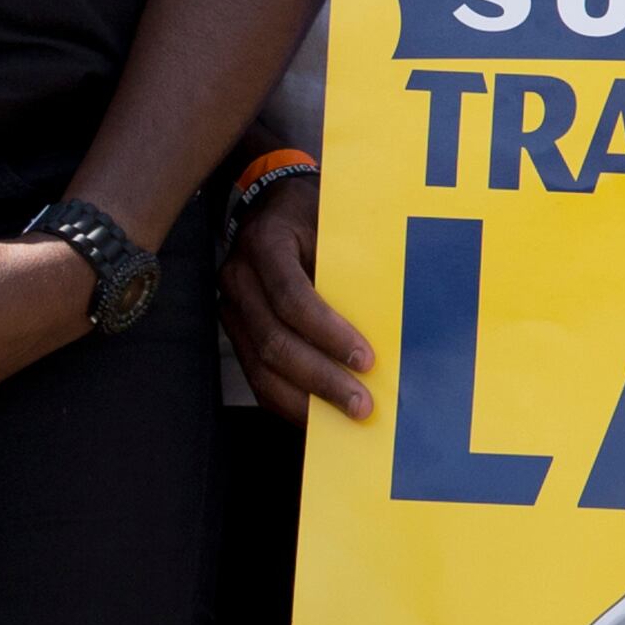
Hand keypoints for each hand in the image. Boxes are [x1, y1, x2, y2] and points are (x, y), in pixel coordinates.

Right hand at [216, 177, 372, 426]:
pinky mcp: (235, 331)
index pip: (291, 296)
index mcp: (264, 243)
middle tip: (361, 404)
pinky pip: (256, 376)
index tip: (365, 359)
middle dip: (320, 378)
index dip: (328, 333)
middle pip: (274, 340)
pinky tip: (319, 415)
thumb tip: (394, 319)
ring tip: (344, 416)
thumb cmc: (315, 216)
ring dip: (305, 400)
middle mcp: (238, 276)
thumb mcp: (336, 224)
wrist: (275, 207)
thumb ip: (353, 264)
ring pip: (260, 367)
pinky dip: (289, 401)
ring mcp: (230, 307)